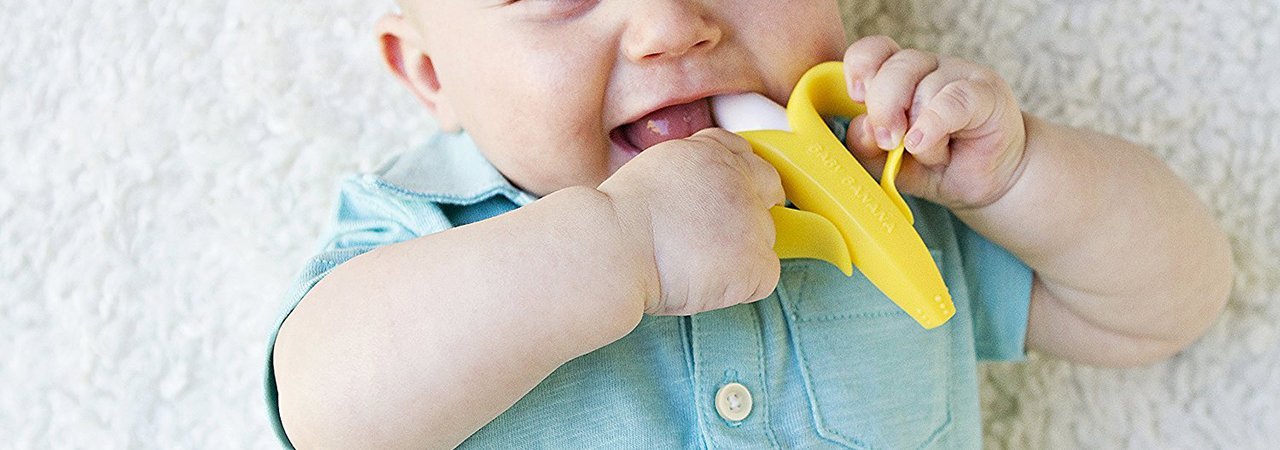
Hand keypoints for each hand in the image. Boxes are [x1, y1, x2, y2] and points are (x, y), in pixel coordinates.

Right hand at [597, 129, 784, 315]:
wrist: (612, 248)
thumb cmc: (615, 221)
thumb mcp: (653, 171)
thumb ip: (688, 175)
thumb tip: (698, 195)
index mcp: (709, 152)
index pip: (745, 156)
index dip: (738, 179)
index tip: (721, 201)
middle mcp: (737, 178)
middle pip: (767, 190)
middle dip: (750, 211)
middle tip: (717, 237)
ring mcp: (750, 219)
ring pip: (764, 237)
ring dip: (739, 252)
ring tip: (695, 265)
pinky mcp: (754, 260)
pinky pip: (765, 276)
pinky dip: (742, 286)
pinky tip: (707, 284)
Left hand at [842, 35, 1027, 209]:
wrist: (989, 180)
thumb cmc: (938, 167)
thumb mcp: (891, 164)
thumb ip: (867, 148)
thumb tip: (861, 127)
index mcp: (899, 77)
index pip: (874, 51)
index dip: (860, 67)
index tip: (856, 97)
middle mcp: (927, 69)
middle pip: (894, 68)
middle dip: (883, 107)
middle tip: (888, 140)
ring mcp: (959, 74)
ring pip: (924, 88)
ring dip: (918, 131)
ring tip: (930, 154)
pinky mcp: (986, 92)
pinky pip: (952, 100)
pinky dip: (932, 124)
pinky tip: (922, 143)